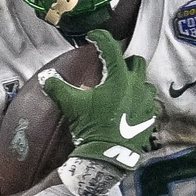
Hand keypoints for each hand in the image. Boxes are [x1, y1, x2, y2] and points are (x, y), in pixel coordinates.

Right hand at [41, 28, 157, 171]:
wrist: (107, 157)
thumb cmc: (91, 127)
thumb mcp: (71, 106)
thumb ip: (58, 87)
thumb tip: (46, 77)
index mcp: (119, 78)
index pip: (111, 48)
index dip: (101, 38)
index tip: (94, 38)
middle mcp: (137, 86)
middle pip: (136, 62)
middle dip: (124, 61)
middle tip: (111, 67)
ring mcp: (146, 102)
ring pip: (145, 83)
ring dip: (134, 82)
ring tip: (121, 88)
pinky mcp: (150, 118)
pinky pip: (148, 103)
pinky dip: (139, 101)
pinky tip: (128, 107)